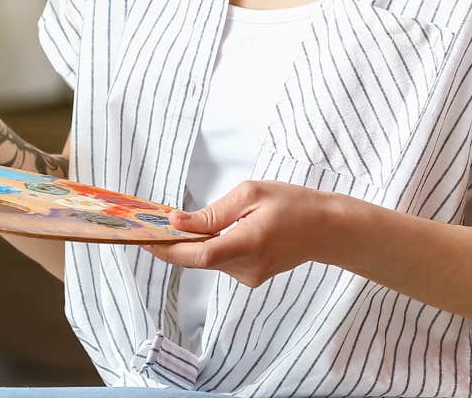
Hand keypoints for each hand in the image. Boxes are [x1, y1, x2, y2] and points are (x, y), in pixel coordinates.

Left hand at [141, 180, 340, 287]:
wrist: (326, 229)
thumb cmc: (293, 205)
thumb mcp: (251, 194)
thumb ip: (212, 212)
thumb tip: (177, 221)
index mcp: (247, 244)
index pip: (200, 255)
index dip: (169, 250)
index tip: (145, 239)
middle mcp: (247, 267)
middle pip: (199, 259)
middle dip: (174, 243)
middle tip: (151, 224)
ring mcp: (250, 276)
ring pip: (209, 260)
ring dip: (195, 243)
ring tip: (182, 222)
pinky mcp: (251, 277)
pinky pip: (222, 261)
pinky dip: (211, 247)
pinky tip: (213, 231)